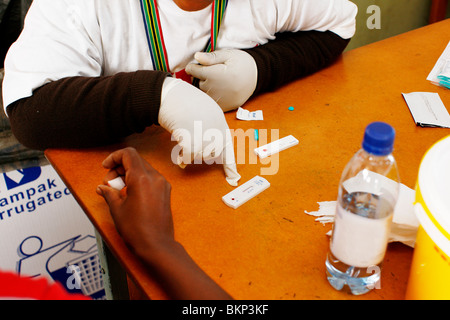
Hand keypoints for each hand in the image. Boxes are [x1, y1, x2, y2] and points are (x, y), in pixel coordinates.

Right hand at [96, 147, 232, 299]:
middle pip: (135, 161)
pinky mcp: (165, 192)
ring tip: (117, 191)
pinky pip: (150, 179)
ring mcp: (162, 185)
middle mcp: (155, 178)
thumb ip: (109, 193)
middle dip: (119, 168)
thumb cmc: (138, 230)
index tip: (105, 167)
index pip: (128, 154)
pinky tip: (129, 194)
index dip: (114, 157)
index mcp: (142, 178)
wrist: (157, 245)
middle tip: (109, 184)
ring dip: (128, 175)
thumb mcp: (117, 209)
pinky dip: (138, 181)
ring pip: (143, 169)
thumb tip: (103, 187)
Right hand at [158, 77, 240, 185]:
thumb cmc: (187, 102)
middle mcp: (217, 136)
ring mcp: (206, 141)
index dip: (231, 167)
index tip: (234, 179)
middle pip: (211, 155)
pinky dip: (181, 158)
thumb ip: (212, 129)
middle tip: (191, 141)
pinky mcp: (194, 145)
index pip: (228, 150)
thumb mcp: (208, 113)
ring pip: (198, 157)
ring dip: (190, 153)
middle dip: (201, 152)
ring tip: (184, 140)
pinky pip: (188, 158)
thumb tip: (209, 149)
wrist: (174, 97)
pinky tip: (178, 153)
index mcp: (222, 126)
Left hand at [185, 49, 256, 111]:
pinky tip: (219, 91)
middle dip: (200, 78)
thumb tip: (196, 57)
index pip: (193, 71)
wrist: (258, 76)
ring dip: (205, 88)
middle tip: (210, 73)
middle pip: (196, 83)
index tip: (196, 65)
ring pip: (202, 94)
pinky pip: (211, 103)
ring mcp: (220, 100)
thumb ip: (211, 57)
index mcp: (215, 75)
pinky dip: (212, 97)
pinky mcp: (224, 107)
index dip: (193, 67)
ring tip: (216, 82)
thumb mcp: (228, 54)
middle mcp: (216, 90)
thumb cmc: (242, 63)